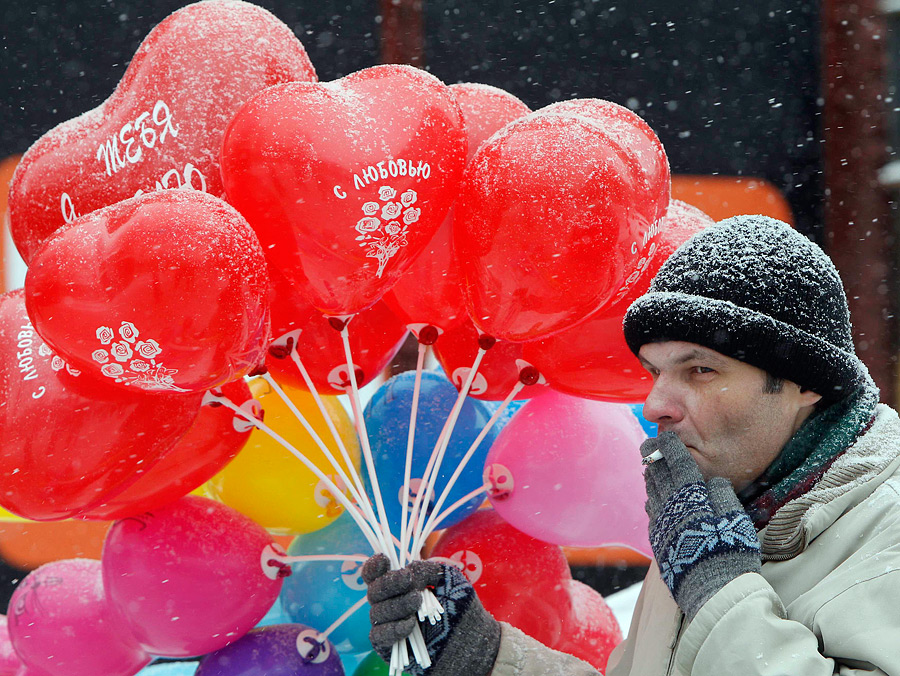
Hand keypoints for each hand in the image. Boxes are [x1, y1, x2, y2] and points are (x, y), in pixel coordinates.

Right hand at [363, 553, 500, 675]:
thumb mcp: (447, 579)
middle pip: (374, 591)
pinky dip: (393, 628)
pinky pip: (379, 635)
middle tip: (409, 580)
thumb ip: (426, 569)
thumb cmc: (458, 605)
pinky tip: (410, 625)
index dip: (374, 566)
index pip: (375, 573)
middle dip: (390, 583)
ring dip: (398, 604)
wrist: (469, 638)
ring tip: (417, 601)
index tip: (385, 560)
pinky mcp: (387, 646)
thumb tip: (407, 569)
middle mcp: (388, 602)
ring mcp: (386, 624)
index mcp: (397, 584)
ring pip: (377, 612)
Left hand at [641, 432, 761, 618]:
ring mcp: (661, 524)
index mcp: (690, 496)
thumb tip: (713, 482)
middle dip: (653, 458)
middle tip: (648, 445)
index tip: (665, 436)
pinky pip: (651, 513)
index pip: (678, 464)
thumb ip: (723, 495)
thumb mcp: (735, 518)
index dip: (671, 448)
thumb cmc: (729, 551)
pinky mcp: (657, 541)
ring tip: (649, 468)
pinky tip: (651, 499)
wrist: (712, 589)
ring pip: (652, 494)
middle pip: (658, 476)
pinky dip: (651, 501)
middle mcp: (670, 506)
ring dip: (650, 478)